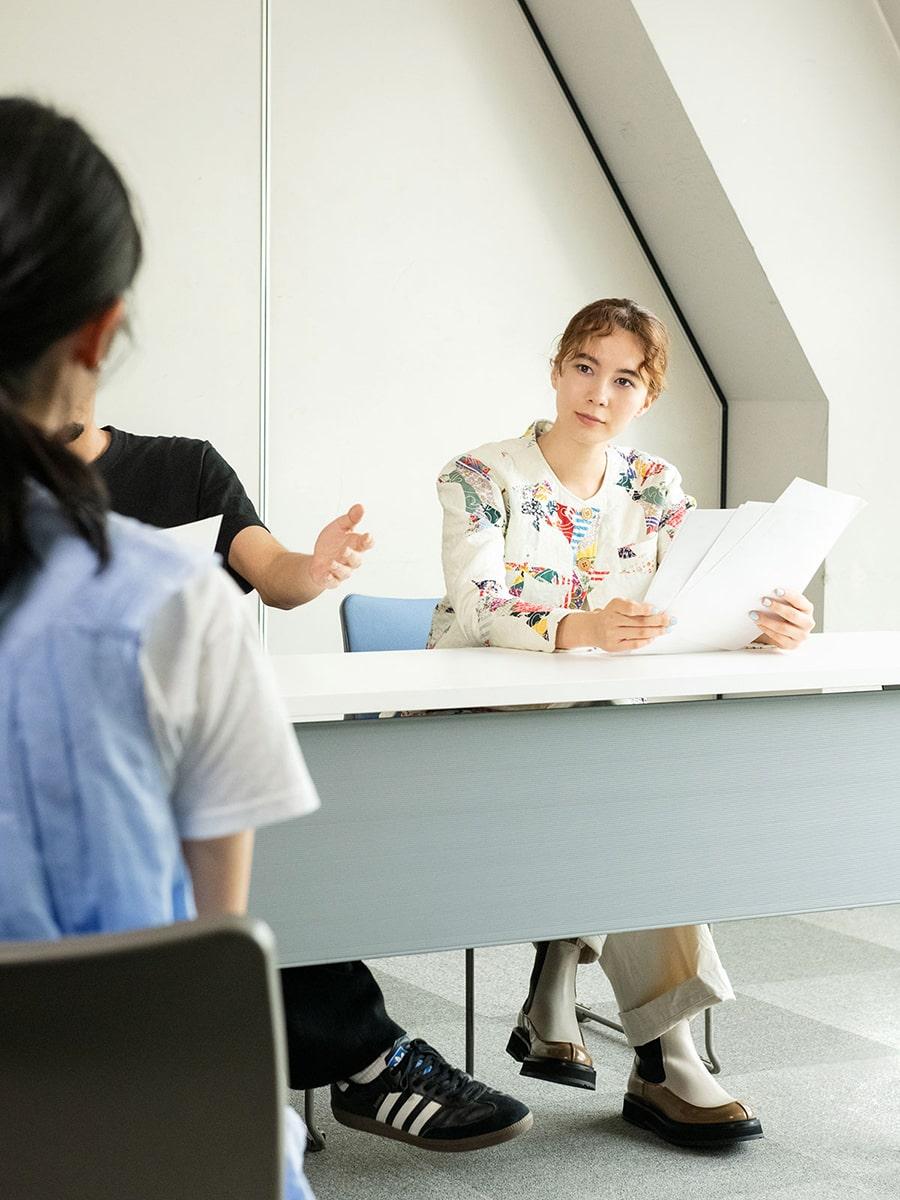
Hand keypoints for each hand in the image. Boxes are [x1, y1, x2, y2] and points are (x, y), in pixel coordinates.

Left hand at [309, 503, 373, 588]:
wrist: (318, 558)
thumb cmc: (333, 542)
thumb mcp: (340, 527)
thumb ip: (351, 518)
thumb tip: (360, 506)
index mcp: (355, 545)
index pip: (366, 544)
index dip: (368, 541)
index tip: (368, 535)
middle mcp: (351, 560)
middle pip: (356, 560)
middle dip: (351, 556)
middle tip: (345, 550)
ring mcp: (341, 570)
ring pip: (345, 572)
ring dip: (339, 568)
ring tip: (332, 563)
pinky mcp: (331, 579)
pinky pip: (332, 582)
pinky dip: (330, 579)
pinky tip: (326, 574)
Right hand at [557, 597, 671, 651]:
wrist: (592, 629)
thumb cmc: (609, 616)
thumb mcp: (618, 606)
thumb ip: (634, 607)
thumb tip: (656, 611)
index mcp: (614, 606)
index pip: (630, 608)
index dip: (645, 609)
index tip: (657, 609)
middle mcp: (611, 620)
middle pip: (639, 622)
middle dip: (658, 621)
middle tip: (670, 620)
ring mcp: (612, 634)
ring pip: (639, 633)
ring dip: (656, 631)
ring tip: (666, 629)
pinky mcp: (615, 645)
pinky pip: (634, 644)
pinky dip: (646, 641)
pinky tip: (653, 637)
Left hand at [750, 589, 814, 649]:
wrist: (784, 630)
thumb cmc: (783, 612)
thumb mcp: (786, 604)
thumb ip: (781, 598)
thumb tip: (767, 590)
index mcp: (807, 609)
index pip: (799, 601)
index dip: (788, 595)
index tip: (775, 590)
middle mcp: (808, 623)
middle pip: (792, 615)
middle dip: (777, 607)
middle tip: (763, 600)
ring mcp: (801, 635)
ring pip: (783, 628)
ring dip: (766, 620)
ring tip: (754, 614)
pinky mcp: (792, 645)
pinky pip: (778, 637)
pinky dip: (766, 629)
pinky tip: (758, 623)